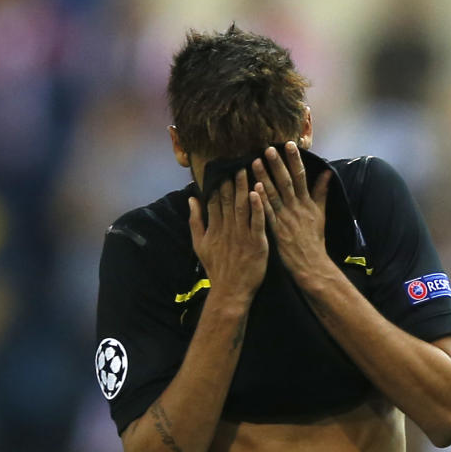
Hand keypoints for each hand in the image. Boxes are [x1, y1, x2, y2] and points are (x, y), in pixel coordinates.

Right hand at [188, 168, 267, 301]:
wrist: (230, 291)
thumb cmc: (217, 269)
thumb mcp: (200, 246)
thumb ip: (195, 221)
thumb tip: (192, 200)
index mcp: (214, 228)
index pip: (215, 201)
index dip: (218, 183)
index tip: (221, 166)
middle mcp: (227, 229)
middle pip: (229, 200)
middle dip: (232, 179)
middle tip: (237, 160)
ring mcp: (242, 236)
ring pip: (243, 206)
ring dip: (245, 186)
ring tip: (248, 167)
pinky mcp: (256, 243)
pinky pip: (257, 222)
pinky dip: (257, 206)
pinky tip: (259, 191)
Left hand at [254, 143, 331, 286]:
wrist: (311, 264)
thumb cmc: (315, 240)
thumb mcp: (321, 214)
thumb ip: (321, 192)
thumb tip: (326, 173)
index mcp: (307, 202)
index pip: (301, 176)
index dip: (294, 159)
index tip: (288, 144)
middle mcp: (296, 208)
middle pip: (286, 181)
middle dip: (277, 164)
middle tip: (268, 148)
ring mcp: (286, 219)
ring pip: (274, 194)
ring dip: (265, 178)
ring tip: (255, 162)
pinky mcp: (276, 231)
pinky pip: (268, 213)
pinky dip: (261, 201)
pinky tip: (253, 189)